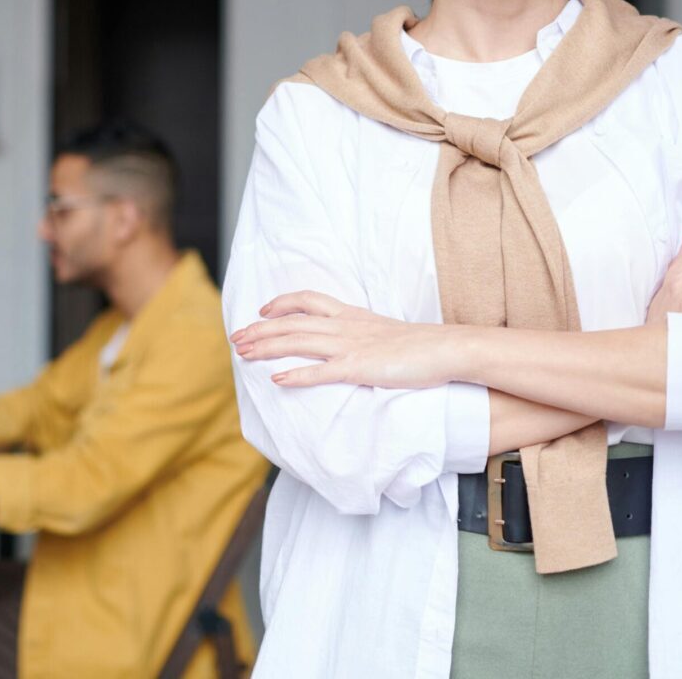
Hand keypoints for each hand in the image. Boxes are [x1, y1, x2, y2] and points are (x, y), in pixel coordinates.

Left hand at [231, 290, 459, 388]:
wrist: (446, 349)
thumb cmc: (420, 345)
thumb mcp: (385, 332)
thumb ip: (363, 333)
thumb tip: (350, 343)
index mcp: (352, 315)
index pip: (308, 300)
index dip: (282, 303)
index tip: (262, 310)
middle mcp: (346, 326)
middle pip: (293, 322)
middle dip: (260, 329)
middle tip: (235, 337)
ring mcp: (351, 346)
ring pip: (299, 342)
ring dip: (267, 346)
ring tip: (242, 353)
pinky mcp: (359, 368)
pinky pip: (321, 371)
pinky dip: (296, 374)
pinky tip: (276, 380)